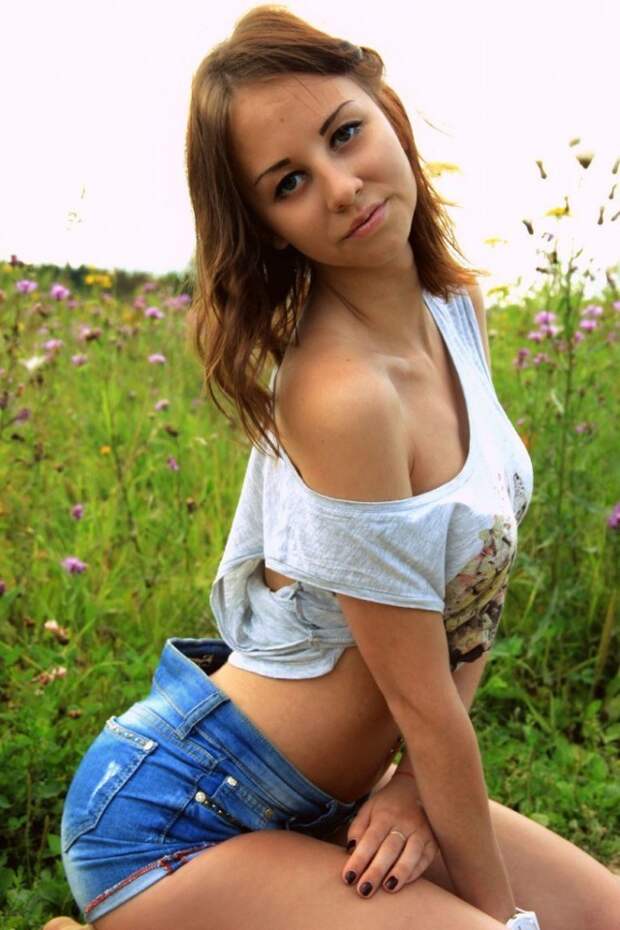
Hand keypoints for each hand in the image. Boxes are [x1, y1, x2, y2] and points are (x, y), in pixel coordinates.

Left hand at [341, 771, 438, 898]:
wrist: (415, 787)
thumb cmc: (387, 804)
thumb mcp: (369, 809)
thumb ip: (358, 828)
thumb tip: (350, 851)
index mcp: (384, 815)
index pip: (369, 840)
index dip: (358, 859)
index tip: (348, 878)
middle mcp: (404, 822)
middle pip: (389, 849)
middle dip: (376, 871)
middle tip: (364, 890)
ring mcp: (421, 831)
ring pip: (411, 854)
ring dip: (399, 872)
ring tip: (388, 888)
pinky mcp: (434, 840)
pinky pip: (425, 859)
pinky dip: (415, 872)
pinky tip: (404, 883)